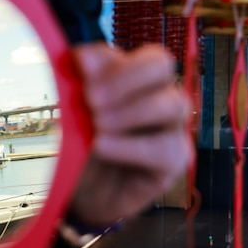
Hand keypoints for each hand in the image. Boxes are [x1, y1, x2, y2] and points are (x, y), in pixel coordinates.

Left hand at [68, 42, 193, 228]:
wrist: (81, 192)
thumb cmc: (81, 146)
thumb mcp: (72, 112)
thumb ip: (81, 81)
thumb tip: (84, 56)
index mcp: (138, 78)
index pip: (147, 55)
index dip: (118, 64)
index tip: (83, 80)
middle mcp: (161, 96)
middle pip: (163, 66)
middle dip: (125, 80)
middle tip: (91, 100)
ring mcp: (173, 128)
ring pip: (173, 103)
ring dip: (130, 111)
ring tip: (97, 126)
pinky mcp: (175, 161)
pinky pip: (165, 147)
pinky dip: (129, 145)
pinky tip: (102, 146)